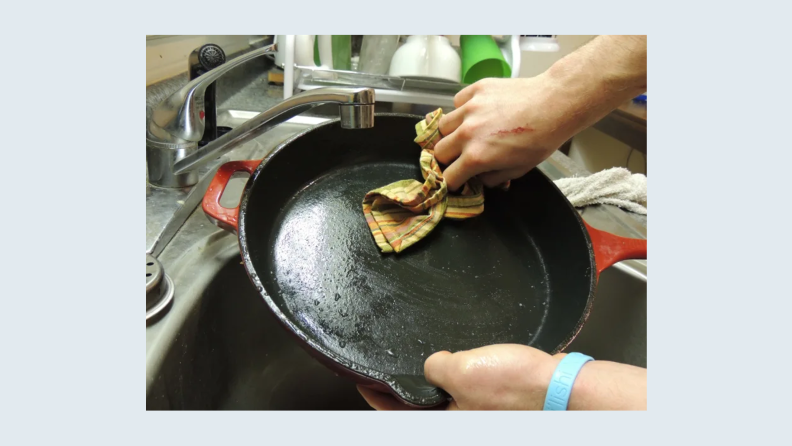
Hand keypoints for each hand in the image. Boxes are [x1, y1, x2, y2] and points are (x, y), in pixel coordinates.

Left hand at [358, 344, 559, 410]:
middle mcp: (462, 422)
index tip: (364, 383)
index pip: (398, 416)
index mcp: (448, 423)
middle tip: (390, 370)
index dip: (377, 397)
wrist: (561, 388)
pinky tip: (462, 359)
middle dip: (406, 388)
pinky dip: (459, 376)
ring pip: (446, 398)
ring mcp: (479, 413)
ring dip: (434, 381)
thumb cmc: (518, 388)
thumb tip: (432, 363)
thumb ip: (436, 366)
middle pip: (422, 409)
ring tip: (424, 362)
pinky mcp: (496, 403)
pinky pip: (468, 390)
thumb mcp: (462, 369)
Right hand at [435, 76, 570, 190]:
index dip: (452, 182)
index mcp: (477, 157)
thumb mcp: (518, 170)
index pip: (448, 177)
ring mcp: (469, 108)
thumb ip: (493, 178)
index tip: (456, 180)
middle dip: (447, 159)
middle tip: (460, 157)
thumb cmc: (540, 140)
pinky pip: (457, 102)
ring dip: (450, 134)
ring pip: (443, 126)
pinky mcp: (475, 89)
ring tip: (465, 133)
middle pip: (439, 151)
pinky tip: (475, 112)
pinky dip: (462, 110)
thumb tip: (479, 178)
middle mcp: (467, 133)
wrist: (554, 104)